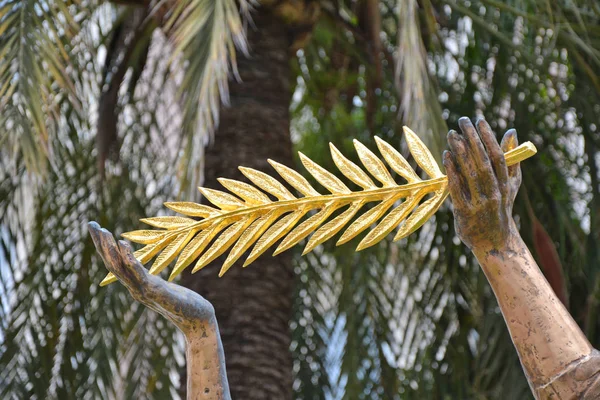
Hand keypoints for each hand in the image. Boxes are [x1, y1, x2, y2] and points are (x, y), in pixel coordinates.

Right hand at [88, 222, 215, 332]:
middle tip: (91, 224)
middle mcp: (135, 289)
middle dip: (101, 244)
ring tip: (103, 232)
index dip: (103, 247)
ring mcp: (143, 291)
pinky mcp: (155, 292)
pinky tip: (122, 243)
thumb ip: (151, 282)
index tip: (95, 228)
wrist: (198, 321)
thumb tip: (144, 274)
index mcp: (136, 286)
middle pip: (111, 265)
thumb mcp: (163, 290)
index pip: (114, 265)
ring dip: (110, 250)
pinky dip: (128, 258)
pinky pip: (137, 273)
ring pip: (120, 269)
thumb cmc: (185, 304)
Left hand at [442, 117, 521, 252]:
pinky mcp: (464, 211)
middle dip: (473, 139)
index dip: (489, 138)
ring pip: (470, 173)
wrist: (493, 242)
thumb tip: (511, 132)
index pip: (499, 156)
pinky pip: (457, 188)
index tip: (480, 120)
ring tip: (452, 134)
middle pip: (483, 161)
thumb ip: (511, 159)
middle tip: (463, 121)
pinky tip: (446, 155)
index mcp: (506, 184)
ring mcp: (479, 202)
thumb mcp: (511, 185)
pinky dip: (452, 171)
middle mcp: (495, 192)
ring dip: (460, 151)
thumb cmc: (500, 207)